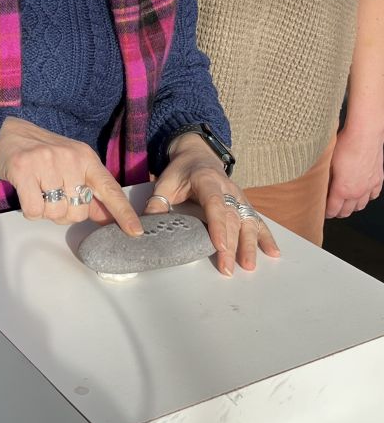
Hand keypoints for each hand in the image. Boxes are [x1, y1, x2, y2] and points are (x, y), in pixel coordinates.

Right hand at [0, 116, 143, 235]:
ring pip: (56, 213)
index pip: (109, 189)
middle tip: (54, 196)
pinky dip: (31, 210)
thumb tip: (106, 217)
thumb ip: (90, 190)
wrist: (11, 132)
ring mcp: (47, 162)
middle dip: (66, 213)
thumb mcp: (73, 165)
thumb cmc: (44, 153)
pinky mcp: (24, 169)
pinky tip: (28, 193)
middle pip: (78, 211)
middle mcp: (71, 158)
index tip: (136, 232)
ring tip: (40, 192)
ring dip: (46, 212)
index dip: (123, 212)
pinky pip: (34, 210)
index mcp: (87, 158)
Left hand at [144, 134, 279, 275]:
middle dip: (232, 245)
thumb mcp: (165, 182)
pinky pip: (256, 219)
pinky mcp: (243, 203)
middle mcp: (227, 188)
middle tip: (228, 268)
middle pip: (232, 218)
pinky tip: (273, 252)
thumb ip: (158, 202)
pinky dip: (265, 236)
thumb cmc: (181, 171)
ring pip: (247, 220)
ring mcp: (238, 196)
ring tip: (249, 265)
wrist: (198, 154)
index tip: (219, 246)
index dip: (218, 226)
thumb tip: (149, 225)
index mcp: (207, 180)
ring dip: (250, 244)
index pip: (214, 204)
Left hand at [326, 126, 383, 217]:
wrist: (365, 134)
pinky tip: (362, 194)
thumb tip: (317, 183)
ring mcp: (369, 186)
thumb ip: (324, 177)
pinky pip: (373, 195)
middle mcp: (357, 191)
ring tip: (345, 204)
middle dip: (338, 212)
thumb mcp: (327, 162)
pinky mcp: (378, 179)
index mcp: (342, 189)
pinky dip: (367, 197)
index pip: (333, 209)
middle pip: (347, 211)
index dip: (326, 213)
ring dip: (352, 207)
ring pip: (361, 205)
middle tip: (332, 210)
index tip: (322, 212)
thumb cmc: (345, 144)